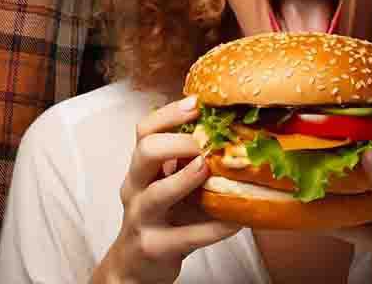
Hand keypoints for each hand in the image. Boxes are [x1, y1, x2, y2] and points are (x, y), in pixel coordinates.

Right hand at [92, 95, 240, 283]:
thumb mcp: (167, 187)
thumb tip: (235, 138)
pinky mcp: (156, 247)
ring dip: (185, 179)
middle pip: (145, 152)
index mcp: (140, 169)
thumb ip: (188, 165)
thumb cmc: (160, 219)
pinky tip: (236, 221)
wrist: (135, 266)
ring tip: (209, 168)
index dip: (169, 114)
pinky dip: (213, 228)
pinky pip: (186, 236)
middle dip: (177, 142)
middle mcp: (135, 188)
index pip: (144, 130)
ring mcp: (142, 218)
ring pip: (156, 193)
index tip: (197, 104)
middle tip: (205, 143)